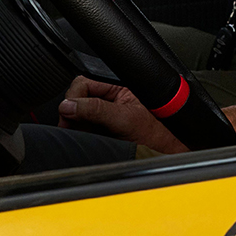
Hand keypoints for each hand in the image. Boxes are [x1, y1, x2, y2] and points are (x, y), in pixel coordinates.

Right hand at [58, 75, 187, 153]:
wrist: (166, 152)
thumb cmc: (158, 131)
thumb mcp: (125, 118)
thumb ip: (97, 109)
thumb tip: (69, 105)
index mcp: (117, 86)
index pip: (83, 83)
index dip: (74, 98)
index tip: (69, 113)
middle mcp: (110, 97)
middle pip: (77, 98)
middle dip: (72, 113)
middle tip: (74, 127)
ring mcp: (104, 113)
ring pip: (77, 114)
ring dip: (75, 125)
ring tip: (87, 134)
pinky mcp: (101, 128)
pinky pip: (82, 128)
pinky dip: (80, 134)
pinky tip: (88, 138)